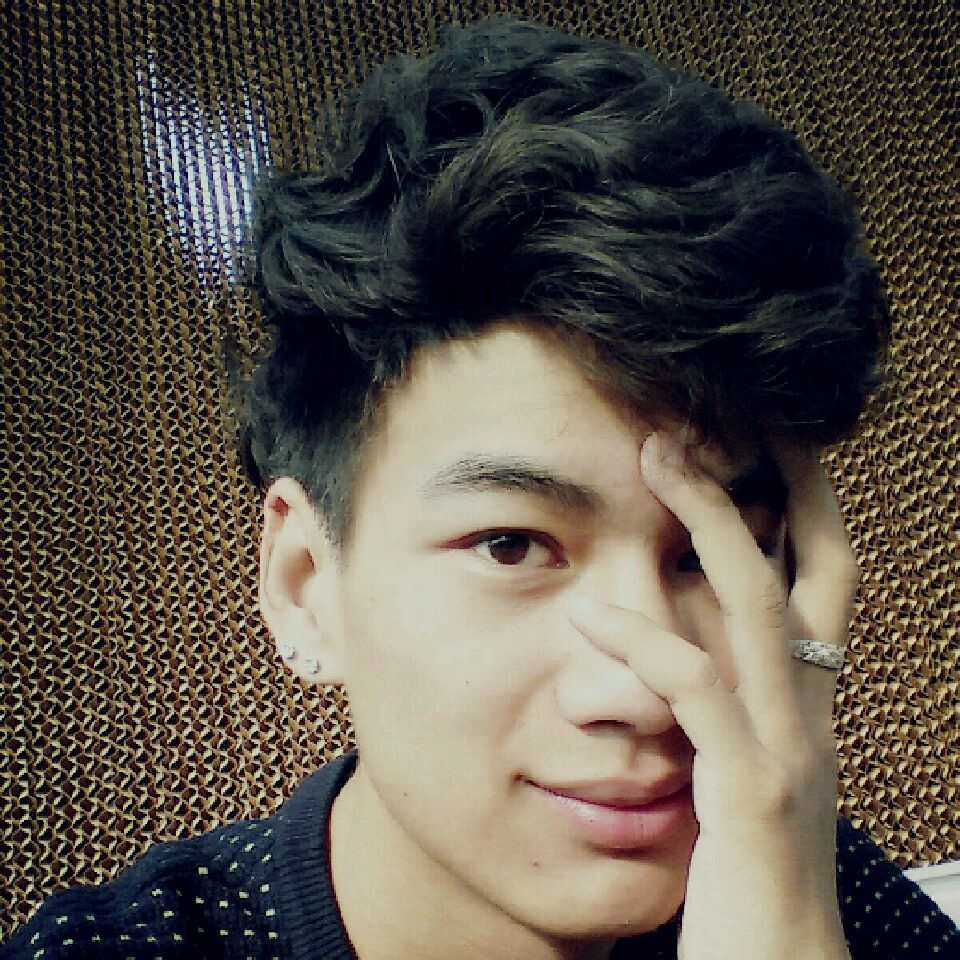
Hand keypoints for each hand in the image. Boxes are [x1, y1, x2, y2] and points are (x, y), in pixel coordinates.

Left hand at [565, 433, 856, 959]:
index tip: (767, 442)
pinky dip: (648, 645)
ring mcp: (784, 750)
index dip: (805, 507)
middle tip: (716, 418)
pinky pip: (700, 694)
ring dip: (710, 521)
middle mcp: (808, 714)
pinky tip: (597, 618)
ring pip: (759, 606)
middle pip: (804, 570)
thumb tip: (669, 654)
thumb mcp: (741, 781)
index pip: (820, 585)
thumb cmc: (750, 883)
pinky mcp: (749, 794)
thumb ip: (717, 716)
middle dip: (772, 483)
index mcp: (803, 708)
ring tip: (658, 458)